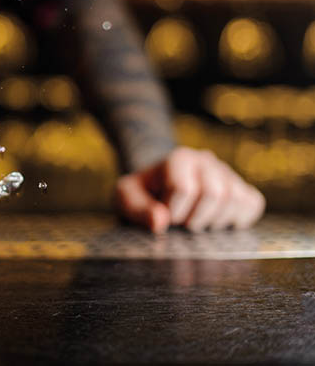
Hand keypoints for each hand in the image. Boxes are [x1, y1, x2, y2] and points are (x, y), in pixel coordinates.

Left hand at [114, 146, 264, 232]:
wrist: (159, 187)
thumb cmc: (143, 193)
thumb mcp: (127, 198)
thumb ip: (137, 209)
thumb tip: (160, 222)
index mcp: (179, 158)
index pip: (185, 188)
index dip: (173, 212)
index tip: (164, 215)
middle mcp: (207, 161)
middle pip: (215, 194)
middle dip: (196, 218)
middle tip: (183, 222)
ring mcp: (227, 174)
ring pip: (236, 199)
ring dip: (215, 221)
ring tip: (197, 221)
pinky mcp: (243, 188)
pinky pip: (253, 204)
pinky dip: (239, 219)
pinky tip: (218, 222)